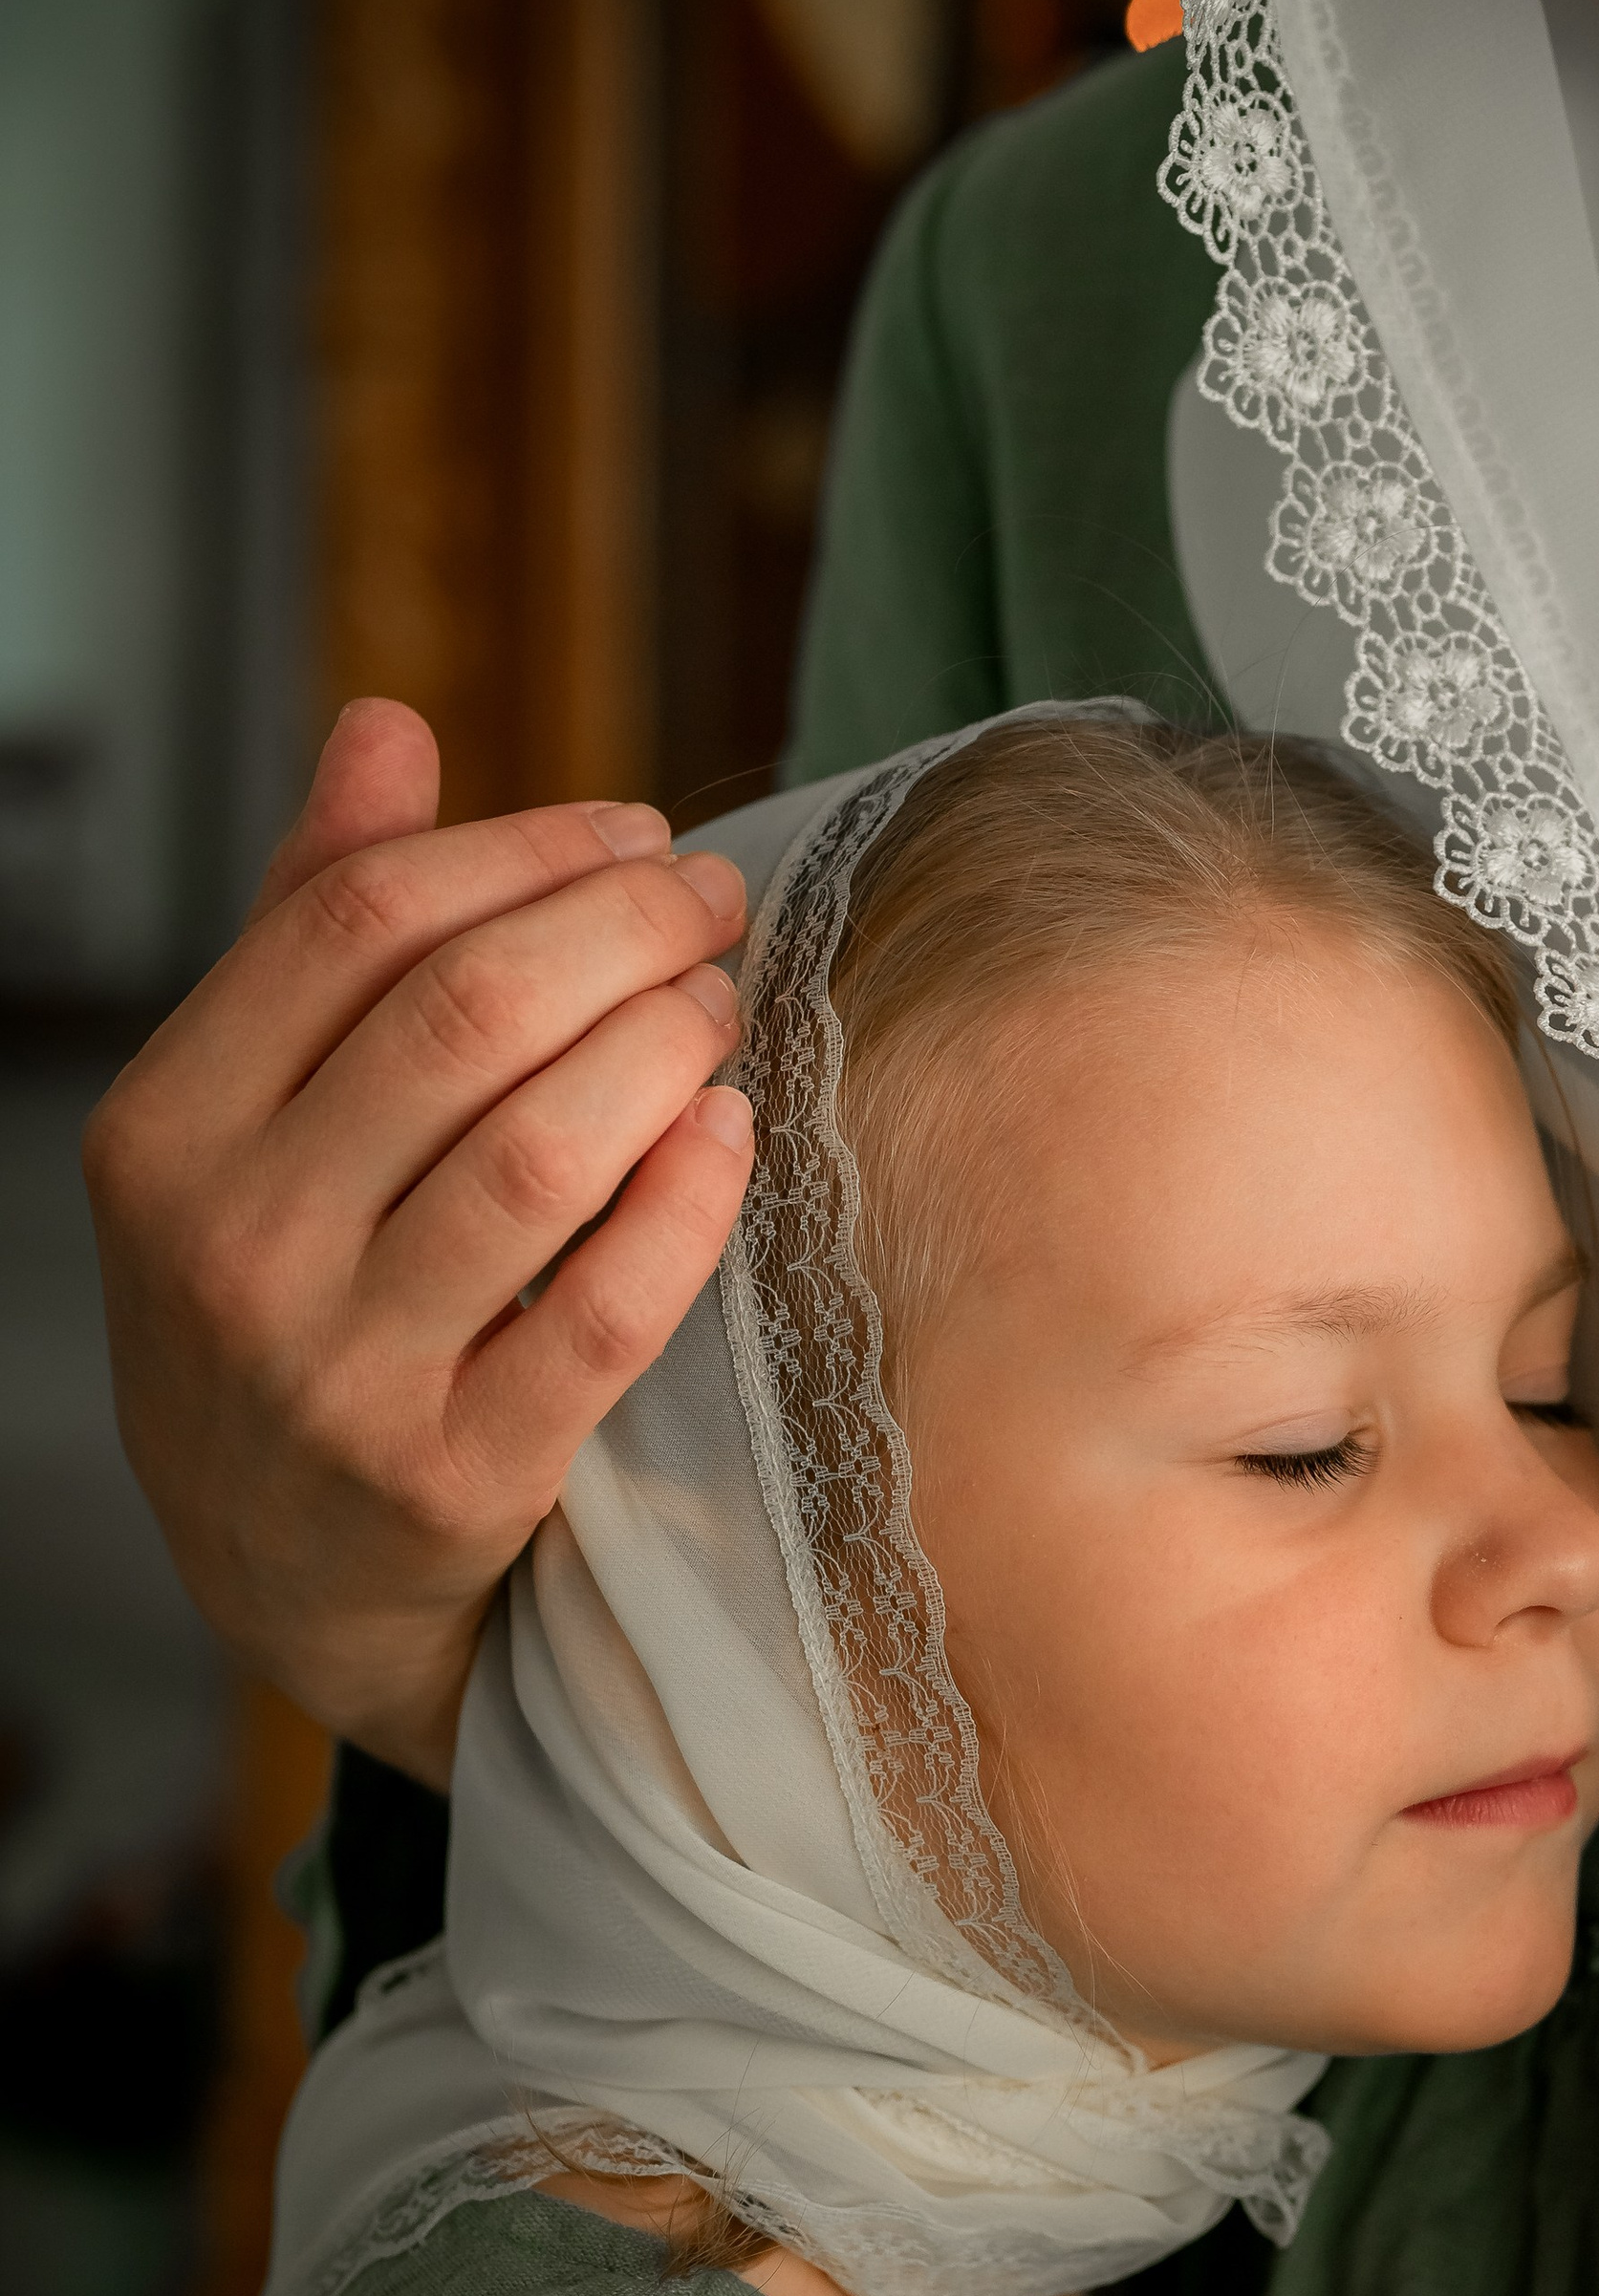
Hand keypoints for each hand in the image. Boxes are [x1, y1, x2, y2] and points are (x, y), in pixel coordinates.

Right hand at [84, 698, 755, 1784]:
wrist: (280, 1570)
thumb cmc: (288, 1293)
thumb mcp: (249, 1119)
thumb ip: (313, 925)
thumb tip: (389, 725)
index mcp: (166, 1129)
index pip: (357, 921)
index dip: (524, 849)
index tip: (638, 832)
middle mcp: (232, 1247)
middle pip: (465, 1017)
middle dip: (625, 932)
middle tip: (715, 907)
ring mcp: (338, 1374)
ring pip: (544, 1152)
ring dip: (669, 1048)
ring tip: (724, 1007)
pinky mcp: (452, 1479)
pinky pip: (606, 1311)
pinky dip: (689, 1203)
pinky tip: (734, 1134)